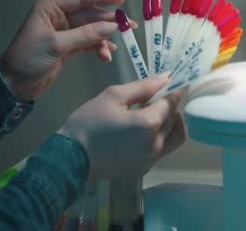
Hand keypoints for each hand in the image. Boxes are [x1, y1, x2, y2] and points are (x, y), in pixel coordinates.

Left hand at [0, 0, 134, 101]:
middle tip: (130, 26)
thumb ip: (85, 35)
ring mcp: (64, 33)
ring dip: (104, 38)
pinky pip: (88, 43)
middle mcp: (58, 17)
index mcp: (50, 9)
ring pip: (91, 30)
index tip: (124, 0)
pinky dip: (98, 48)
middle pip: (90, 14)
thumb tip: (112, 26)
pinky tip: (107, 55)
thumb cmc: (28, 59)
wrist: (14, 85)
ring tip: (117, 47)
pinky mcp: (67, 47)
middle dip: (109, 21)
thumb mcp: (56, 45)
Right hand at [56, 74, 185, 179]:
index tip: (175, 84)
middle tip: (154, 98)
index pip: (171, 103)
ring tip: (153, 115)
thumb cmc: (89, 122)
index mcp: (149, 124)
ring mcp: (151, 159)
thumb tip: (166, 78)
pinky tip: (142, 131)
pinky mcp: (144, 168)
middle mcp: (156, 144)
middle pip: (174, 120)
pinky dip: (160, 138)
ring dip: (170, 124)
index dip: (174, 92)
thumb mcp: (114, 96)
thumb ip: (143, 87)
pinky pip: (162, 150)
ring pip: (174, 138)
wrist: (70, 157)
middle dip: (169, 107)